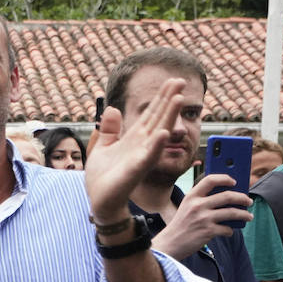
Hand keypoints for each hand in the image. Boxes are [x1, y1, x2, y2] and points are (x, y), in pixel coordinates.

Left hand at [84, 78, 185, 220]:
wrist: (100, 200)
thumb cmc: (103, 177)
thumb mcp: (102, 147)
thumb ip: (109, 129)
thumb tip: (111, 108)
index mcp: (135, 138)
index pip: (151, 113)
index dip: (161, 97)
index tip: (173, 80)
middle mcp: (142, 145)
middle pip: (159, 118)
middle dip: (169, 100)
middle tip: (181, 81)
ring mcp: (141, 157)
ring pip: (158, 133)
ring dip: (168, 116)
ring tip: (179, 98)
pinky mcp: (135, 170)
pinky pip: (148, 156)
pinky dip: (155, 145)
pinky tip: (162, 133)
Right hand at [152, 174, 251, 259]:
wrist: (170, 244)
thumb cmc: (181, 225)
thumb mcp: (187, 207)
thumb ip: (202, 200)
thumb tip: (228, 198)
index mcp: (191, 196)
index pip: (210, 180)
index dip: (224, 178)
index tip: (234, 181)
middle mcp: (197, 205)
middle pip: (227, 196)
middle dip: (242, 198)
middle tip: (248, 201)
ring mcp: (203, 218)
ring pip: (232, 212)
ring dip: (244, 214)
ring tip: (248, 216)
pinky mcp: (207, 231)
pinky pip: (227, 229)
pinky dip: (230, 231)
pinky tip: (229, 231)